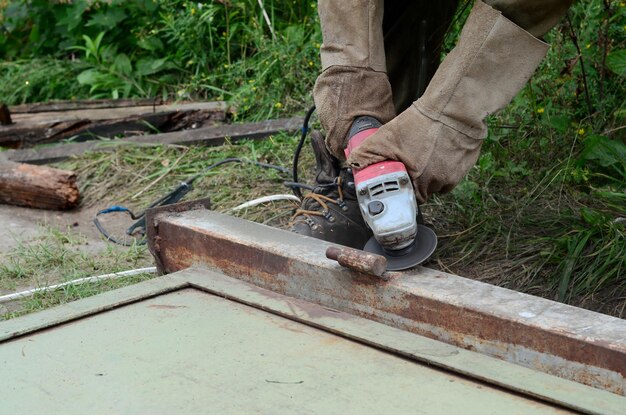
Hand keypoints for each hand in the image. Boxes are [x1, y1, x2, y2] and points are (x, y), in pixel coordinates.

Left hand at [346, 101, 482, 203]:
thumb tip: (352, 163)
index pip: (406, 197)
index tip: (398, 181)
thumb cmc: (420, 122)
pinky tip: (439, 157)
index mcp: (416, 179)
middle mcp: (435, 183)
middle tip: (411, 165)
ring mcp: (451, 177)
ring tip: (424, 158)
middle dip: (415, 181)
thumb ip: (367, 153)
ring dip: (429, 177)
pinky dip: (444, 172)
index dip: (400, 189)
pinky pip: (450, 179)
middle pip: (421, 192)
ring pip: (436, 185)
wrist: (453, 110)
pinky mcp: (463, 170)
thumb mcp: (387, 136)